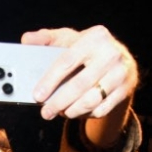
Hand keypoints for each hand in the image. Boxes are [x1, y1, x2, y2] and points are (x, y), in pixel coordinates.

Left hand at [23, 25, 137, 120]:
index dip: (50, 80)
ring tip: (60, 112)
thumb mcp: (69, 38)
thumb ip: (47, 38)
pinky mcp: (125, 90)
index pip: (67, 61)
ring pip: (91, 100)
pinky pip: (101, 109)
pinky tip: (75, 111)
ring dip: (71, 111)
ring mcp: (120, 73)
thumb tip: (26, 39)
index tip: (37, 95)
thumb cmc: (88, 50)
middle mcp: (111, 54)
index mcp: (95, 38)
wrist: (121, 61)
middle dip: (59, 102)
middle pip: (80, 85)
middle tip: (45, 112)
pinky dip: (85, 114)